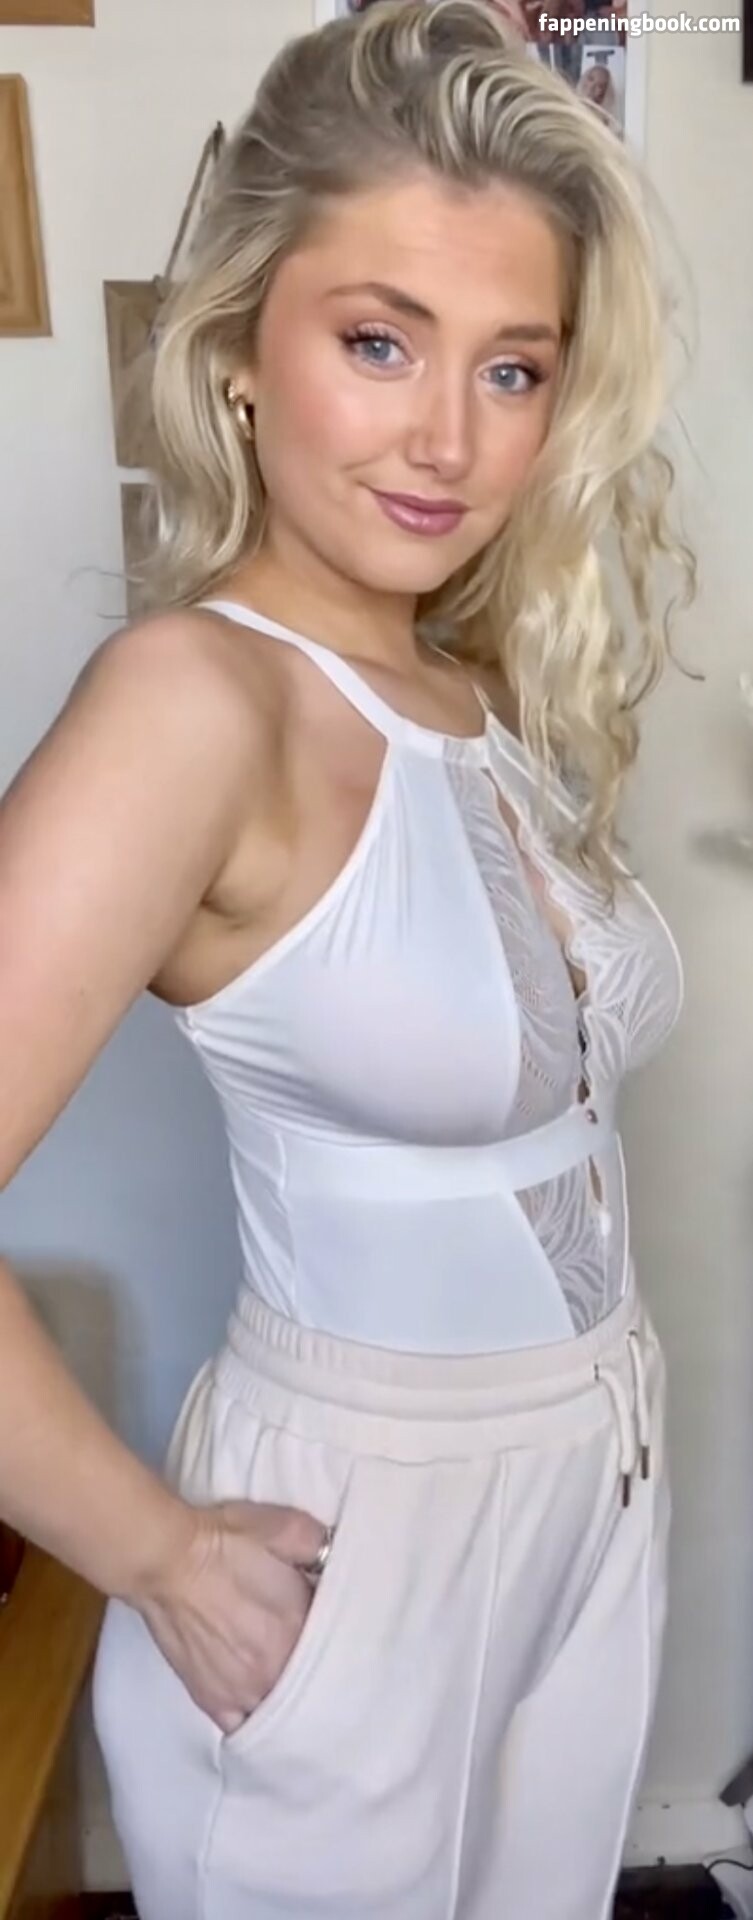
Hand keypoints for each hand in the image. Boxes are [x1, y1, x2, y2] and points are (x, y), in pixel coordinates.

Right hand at [136, 1499, 328, 1733]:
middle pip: (312, 1686)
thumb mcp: (288, 1527)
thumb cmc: (226, 1541)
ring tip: (289, 1686)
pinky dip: (253, 1721)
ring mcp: (244, 1692)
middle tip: (315, 1658)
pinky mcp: (211, 1701)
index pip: (337, 1646)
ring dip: (288, 1699)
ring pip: (280, 1711)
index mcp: (302, 1629)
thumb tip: (336, 1561)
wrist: (167, 1559)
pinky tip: (257, 1709)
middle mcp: (278, 1670)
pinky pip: (242, 1727)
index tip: (334, 1625)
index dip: (338, 1634)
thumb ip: (322, 1546)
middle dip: (318, 1673)